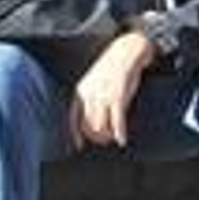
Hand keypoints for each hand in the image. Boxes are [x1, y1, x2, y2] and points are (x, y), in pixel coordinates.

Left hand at [68, 30, 155, 149]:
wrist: (125, 53)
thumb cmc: (110, 69)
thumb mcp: (94, 81)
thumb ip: (90, 98)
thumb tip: (92, 119)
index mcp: (81, 90)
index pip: (74, 117)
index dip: (75, 133)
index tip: (79, 146)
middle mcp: (90, 94)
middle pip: (88, 125)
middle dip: (95, 137)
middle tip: (103, 143)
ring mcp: (104, 96)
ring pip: (101, 126)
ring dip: (107, 137)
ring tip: (112, 140)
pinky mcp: (118, 97)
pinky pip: (117, 121)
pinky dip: (119, 133)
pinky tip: (122, 141)